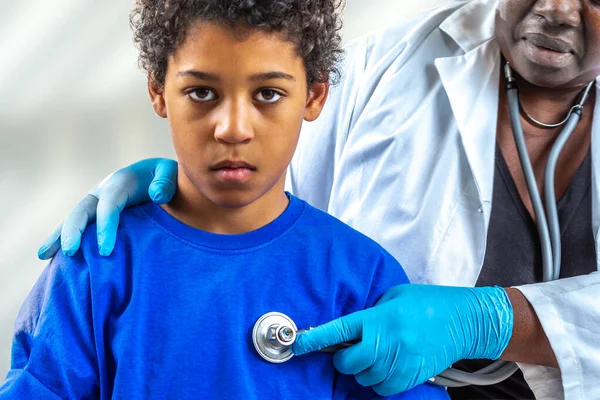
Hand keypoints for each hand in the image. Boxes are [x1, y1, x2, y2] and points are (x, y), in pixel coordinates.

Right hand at [38, 158, 177, 258]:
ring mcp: (96, 201)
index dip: (105, 227)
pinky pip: (77, 225)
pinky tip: (50, 257)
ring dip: (59, 236)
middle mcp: (103, 190)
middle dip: (74, 230)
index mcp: (121, 181)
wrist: (161, 175)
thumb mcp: (171, 173)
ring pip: (73, 218)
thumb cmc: (168, 177)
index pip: (109, 205)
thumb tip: (157, 195)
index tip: (105, 251)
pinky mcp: (95, 212)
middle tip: (71, 253)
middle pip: (83, 210)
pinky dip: (62, 238)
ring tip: (44, 255)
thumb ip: (166, 183)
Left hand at [292, 284, 512, 395]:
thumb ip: (370, 313)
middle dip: (343, 359)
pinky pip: (381, 389)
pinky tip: (388, 366)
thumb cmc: (427, 303)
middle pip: (347, 363)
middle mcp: (387, 342)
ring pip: (363, 378)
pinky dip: (378, 381)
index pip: (339, 330)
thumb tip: (349, 329)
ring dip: (363, 370)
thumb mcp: (393, 297)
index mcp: (379, 318)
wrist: (463, 320)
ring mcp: (400, 363)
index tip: (298, 343)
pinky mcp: (410, 378)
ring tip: (379, 354)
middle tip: (352, 349)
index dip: (315, 339)